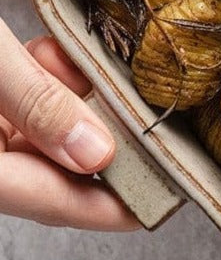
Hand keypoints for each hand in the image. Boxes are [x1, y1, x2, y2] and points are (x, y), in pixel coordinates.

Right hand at [0, 17, 138, 230]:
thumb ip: (35, 103)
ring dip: (75, 98)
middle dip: (100, 135)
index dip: (111, 205)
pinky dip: (46, 78)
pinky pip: (19, 101)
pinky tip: (58, 53)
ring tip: (97, 69)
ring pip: (40, 129)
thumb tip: (94, 154)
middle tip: (149, 114)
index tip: (163, 200)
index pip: (51, 200)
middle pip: (50, 165)